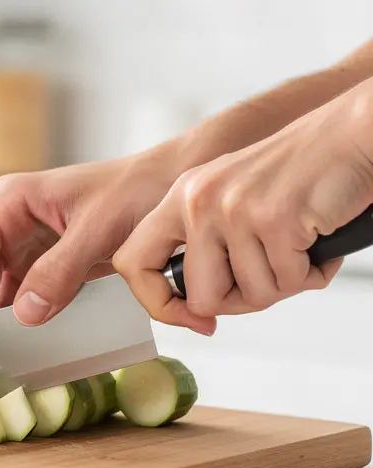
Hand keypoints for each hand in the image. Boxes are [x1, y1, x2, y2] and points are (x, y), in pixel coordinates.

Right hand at [0, 146, 181, 325]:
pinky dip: (25, 323)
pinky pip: (25, 298)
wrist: (174, 184)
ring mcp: (26, 246)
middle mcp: (9, 224)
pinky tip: (27, 347)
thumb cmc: (137, 191)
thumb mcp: (98, 230)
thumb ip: (59, 271)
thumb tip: (23, 315)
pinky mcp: (47, 265)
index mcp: (9, 204)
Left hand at [113, 85, 372, 334]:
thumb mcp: (231, 201)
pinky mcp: (273, 219)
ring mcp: (233, 209)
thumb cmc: (300, 175)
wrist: (353, 134)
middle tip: (271, 278)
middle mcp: (198, 201)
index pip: (131, 263)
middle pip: (200, 297)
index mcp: (180, 198)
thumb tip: (195, 310)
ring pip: (251, 295)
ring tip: (300, 249)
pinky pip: (289, 281)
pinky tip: (319, 242)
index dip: (158, 303)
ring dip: (286, 284)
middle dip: (242, 302)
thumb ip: (205, 246)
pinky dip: (313, 273)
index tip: (192, 317)